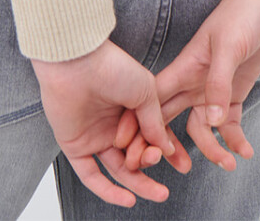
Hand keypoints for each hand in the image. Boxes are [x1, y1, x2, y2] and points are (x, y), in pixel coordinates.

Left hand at [31, 37, 177, 206]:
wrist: (77, 61)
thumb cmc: (111, 66)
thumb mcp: (146, 91)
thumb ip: (155, 122)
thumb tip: (166, 148)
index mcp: (129, 106)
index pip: (151, 135)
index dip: (168, 150)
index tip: (184, 164)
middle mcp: (112, 122)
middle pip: (135, 154)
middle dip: (152, 165)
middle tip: (162, 164)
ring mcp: (94, 135)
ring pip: (118, 168)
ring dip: (138, 184)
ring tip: (159, 193)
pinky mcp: (75, 146)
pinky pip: (91, 175)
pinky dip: (108, 190)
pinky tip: (128, 198)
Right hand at [112, 0, 259, 175]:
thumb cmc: (243, 12)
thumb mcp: (229, 46)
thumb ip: (219, 83)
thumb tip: (210, 120)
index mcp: (185, 66)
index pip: (154, 100)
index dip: (139, 124)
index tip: (131, 150)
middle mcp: (194, 80)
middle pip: (170, 118)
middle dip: (166, 146)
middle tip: (171, 170)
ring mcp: (214, 87)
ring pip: (200, 127)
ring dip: (210, 148)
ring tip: (228, 163)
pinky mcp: (235, 91)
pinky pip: (228, 123)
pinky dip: (234, 139)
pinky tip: (244, 151)